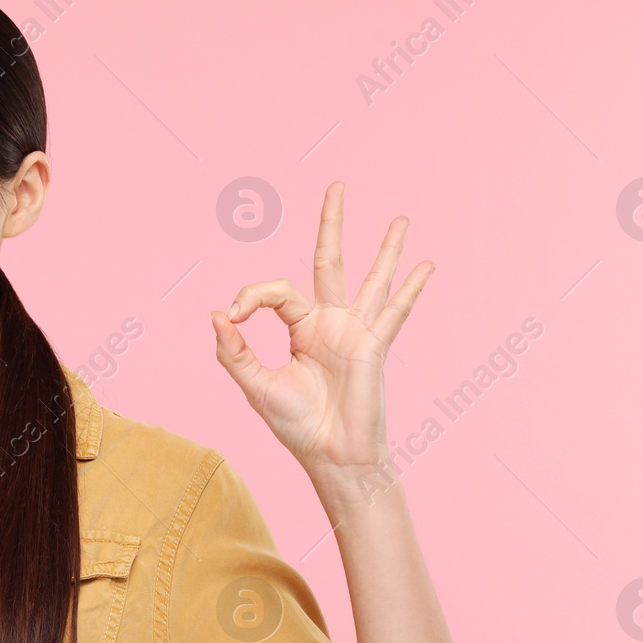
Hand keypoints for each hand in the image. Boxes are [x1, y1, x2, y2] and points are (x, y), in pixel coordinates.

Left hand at [208, 181, 431, 488]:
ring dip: (387, 248)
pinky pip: (394, 311)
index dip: (251, 295)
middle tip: (337, 185)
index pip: (276, 291)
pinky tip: (428, 265)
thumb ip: (234, 350)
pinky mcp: (374, 346)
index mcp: (301, 328)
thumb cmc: (298, 426)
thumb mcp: (256, 385)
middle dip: (333, 223)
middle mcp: (330, 323)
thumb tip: (215, 312)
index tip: (233, 315)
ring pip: (370, 278)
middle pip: (329, 261)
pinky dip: (411, 288)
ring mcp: (355, 332)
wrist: (331, 456)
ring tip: (401, 218)